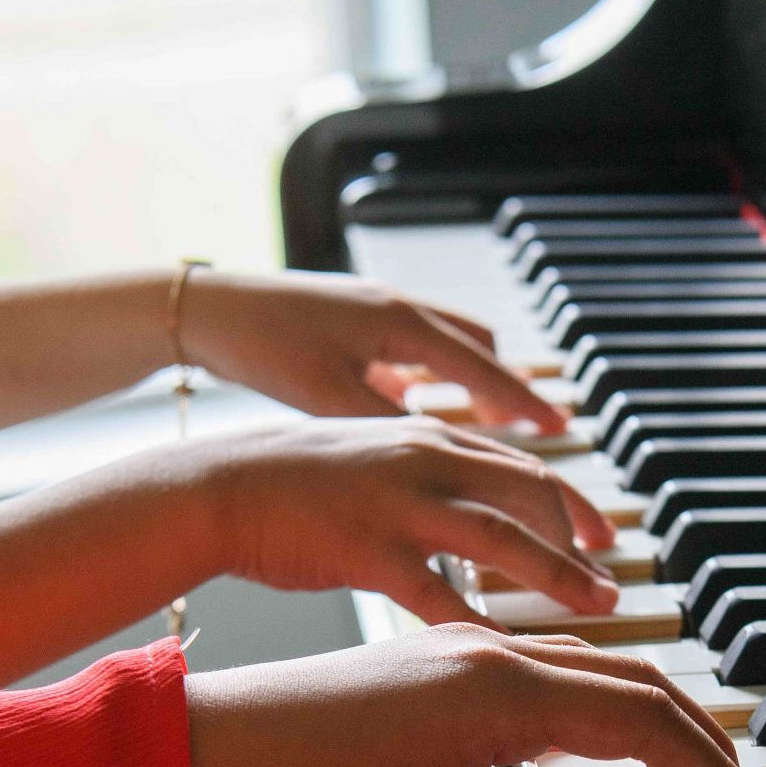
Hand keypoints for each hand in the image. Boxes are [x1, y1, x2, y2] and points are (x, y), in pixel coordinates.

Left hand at [178, 268, 568, 431]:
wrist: (205, 309)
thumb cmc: (262, 346)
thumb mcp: (330, 395)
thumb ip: (391, 426)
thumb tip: (444, 457)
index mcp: (400, 323)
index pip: (482, 366)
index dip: (523, 403)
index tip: (560, 428)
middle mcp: (396, 309)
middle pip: (477, 347)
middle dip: (508, 387)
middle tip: (537, 427)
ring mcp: (373, 312)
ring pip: (444, 345)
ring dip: (470, 380)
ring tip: (489, 421)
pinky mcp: (349, 323)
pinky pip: (408, 350)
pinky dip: (427, 377)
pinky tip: (414, 407)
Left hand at [183, 625, 765, 766]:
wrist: (192, 758)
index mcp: (500, 690)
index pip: (645, 725)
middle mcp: (490, 655)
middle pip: (635, 688)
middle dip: (702, 747)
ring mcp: (460, 657)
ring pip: (592, 680)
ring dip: (655, 726)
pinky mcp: (433, 673)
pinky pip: (546, 683)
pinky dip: (598, 717)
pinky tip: (597, 757)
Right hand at [197, 417, 615, 624]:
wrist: (214, 485)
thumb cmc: (287, 483)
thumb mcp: (369, 457)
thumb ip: (423, 473)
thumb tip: (464, 500)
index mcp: (429, 438)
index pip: (524, 466)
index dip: (571, 505)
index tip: (601, 538)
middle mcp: (426, 459)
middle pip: (533, 493)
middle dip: (581, 540)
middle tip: (609, 584)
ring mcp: (399, 501)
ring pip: (505, 536)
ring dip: (558, 574)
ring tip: (595, 608)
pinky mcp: (367, 545)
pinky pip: (439, 590)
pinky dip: (481, 620)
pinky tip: (509, 651)